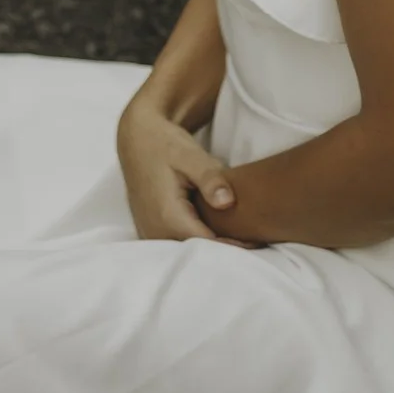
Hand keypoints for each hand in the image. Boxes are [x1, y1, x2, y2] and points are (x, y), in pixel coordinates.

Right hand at [116, 100, 258, 246]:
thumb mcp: (190, 155)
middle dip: (225, 249)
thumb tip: (227, 202)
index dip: (233, 246)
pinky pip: (179, 243)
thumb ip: (210, 178)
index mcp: (167, 217)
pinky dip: (198, 239)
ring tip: (240, 235)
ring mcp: (151, 234)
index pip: (206, 244)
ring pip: (188, 250)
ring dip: (212, 246)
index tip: (256, 240)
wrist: (137, 140)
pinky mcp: (152, 231)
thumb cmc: (165, 145)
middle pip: (198, 253)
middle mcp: (156, 232)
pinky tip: (217, 229)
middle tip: (254, 239)